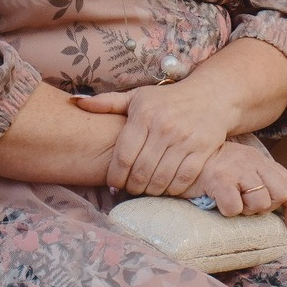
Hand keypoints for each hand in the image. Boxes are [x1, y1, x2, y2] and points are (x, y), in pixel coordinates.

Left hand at [75, 74, 247, 198]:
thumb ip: (108, 102)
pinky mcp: (203, 150)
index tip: (113, 183)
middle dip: (131, 187)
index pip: (124, 156)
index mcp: (144, 114)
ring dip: (150, 190)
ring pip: (161, 179)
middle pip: (140, 171)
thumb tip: (76, 102)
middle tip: (128, 190)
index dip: (115, 176)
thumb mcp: (138, 97)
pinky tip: (165, 187)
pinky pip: (183, 180)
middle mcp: (164, 127)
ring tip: (144, 189)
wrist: (210, 96)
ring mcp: (185, 140)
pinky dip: (171, 190)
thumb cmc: (167, 99)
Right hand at [193, 141, 286, 230]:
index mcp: (258, 159)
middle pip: (281, 193)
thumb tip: (276, 206)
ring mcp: (236, 169)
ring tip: (231, 202)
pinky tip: (218, 203)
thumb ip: (256, 178)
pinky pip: (235, 207)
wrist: (178, 155)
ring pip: (261, 202)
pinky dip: (228, 211)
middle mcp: (251, 161)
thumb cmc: (207, 167)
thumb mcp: (238, 167)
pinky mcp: (219, 179)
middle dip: (268, 208)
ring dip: (247, 211)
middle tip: (247, 206)